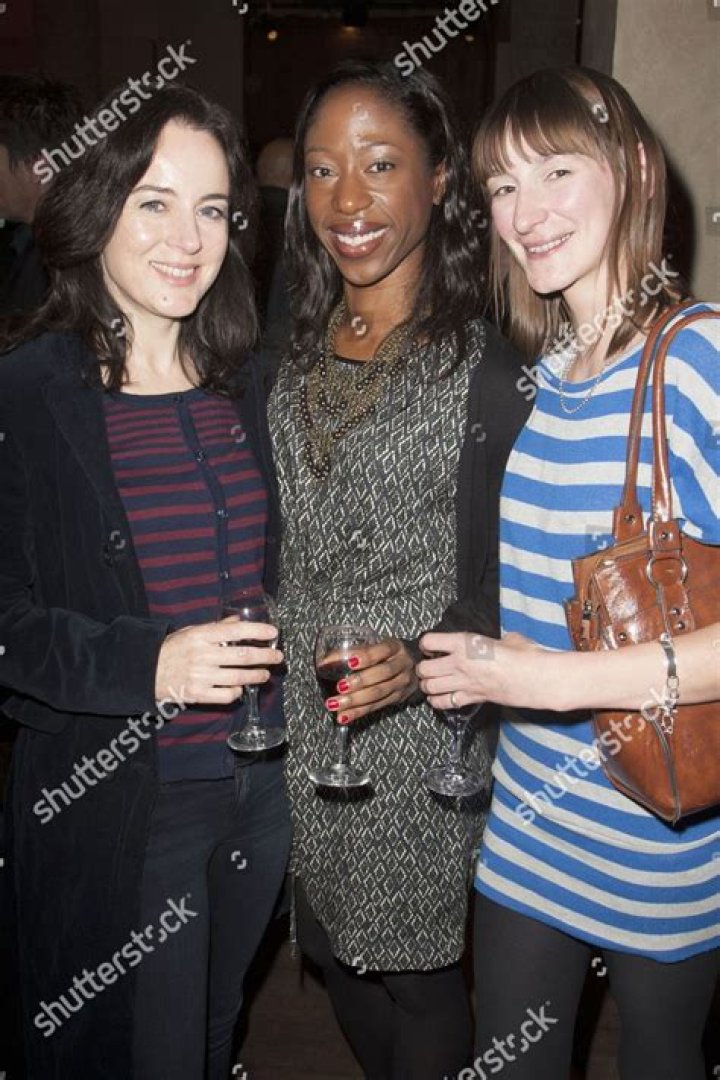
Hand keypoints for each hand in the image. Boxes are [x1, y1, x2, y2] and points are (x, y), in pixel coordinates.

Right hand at [155, 616, 282, 705]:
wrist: (147, 671)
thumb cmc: (172, 649)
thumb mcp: (191, 631)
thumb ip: (216, 627)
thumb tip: (239, 621)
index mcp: (201, 636)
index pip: (235, 631)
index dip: (257, 631)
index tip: (273, 633)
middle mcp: (202, 655)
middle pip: (242, 655)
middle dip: (265, 656)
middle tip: (278, 656)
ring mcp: (201, 676)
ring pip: (238, 677)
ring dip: (256, 675)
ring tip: (265, 674)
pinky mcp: (198, 694)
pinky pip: (226, 695)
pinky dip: (238, 692)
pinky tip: (241, 688)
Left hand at [325, 638, 417, 724]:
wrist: (416, 667)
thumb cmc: (388, 654)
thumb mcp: (378, 647)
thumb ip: (356, 651)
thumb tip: (325, 661)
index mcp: (396, 648)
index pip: (382, 651)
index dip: (366, 656)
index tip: (350, 662)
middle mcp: (402, 666)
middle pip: (382, 675)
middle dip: (359, 682)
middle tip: (340, 687)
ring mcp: (401, 685)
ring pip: (378, 694)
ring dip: (354, 701)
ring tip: (334, 704)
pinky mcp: (396, 699)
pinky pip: (375, 707)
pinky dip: (357, 713)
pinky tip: (343, 716)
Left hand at [417, 631, 544, 711]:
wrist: (535, 678)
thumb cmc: (525, 656)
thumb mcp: (508, 638)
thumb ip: (497, 640)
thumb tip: (501, 642)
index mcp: (464, 643)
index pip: (429, 641)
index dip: (426, 643)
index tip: (431, 645)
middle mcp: (459, 663)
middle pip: (424, 668)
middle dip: (423, 668)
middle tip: (429, 666)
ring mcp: (464, 683)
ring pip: (430, 687)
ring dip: (427, 685)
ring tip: (432, 682)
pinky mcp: (472, 698)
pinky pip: (445, 703)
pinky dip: (438, 702)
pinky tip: (440, 697)